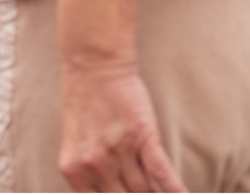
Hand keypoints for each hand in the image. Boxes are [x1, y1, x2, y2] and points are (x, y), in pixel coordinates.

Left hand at [59, 59, 185, 191]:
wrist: (93, 67)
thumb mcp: (75, 145)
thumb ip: (88, 174)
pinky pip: (164, 175)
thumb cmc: (84, 106)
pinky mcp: (143, 137)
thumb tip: (112, 193)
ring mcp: (118, 152)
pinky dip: (176, 191)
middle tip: (145, 194)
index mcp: (73, 170)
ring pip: (146, 192)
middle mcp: (93, 165)